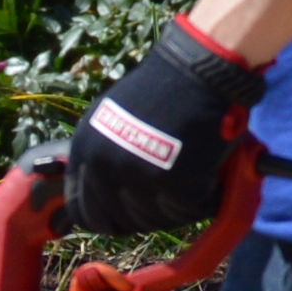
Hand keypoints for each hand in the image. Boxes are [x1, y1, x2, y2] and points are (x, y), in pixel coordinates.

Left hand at [65, 17, 267, 236]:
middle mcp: (105, 165)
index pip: (83, 211)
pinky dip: (201, 200)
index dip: (107, 219)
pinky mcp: (175, 180)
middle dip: (146, 216)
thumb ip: (102, 158)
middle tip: (168, 197)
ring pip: (155, 219)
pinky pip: (186, 211)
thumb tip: (104, 199)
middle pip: (122, 221)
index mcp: (85, 151)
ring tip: (190, 180)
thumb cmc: (160, 91)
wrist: (197, 70)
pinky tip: (207, 178)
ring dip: (175, 208)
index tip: (124, 219)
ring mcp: (138, 174)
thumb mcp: (111, 120)